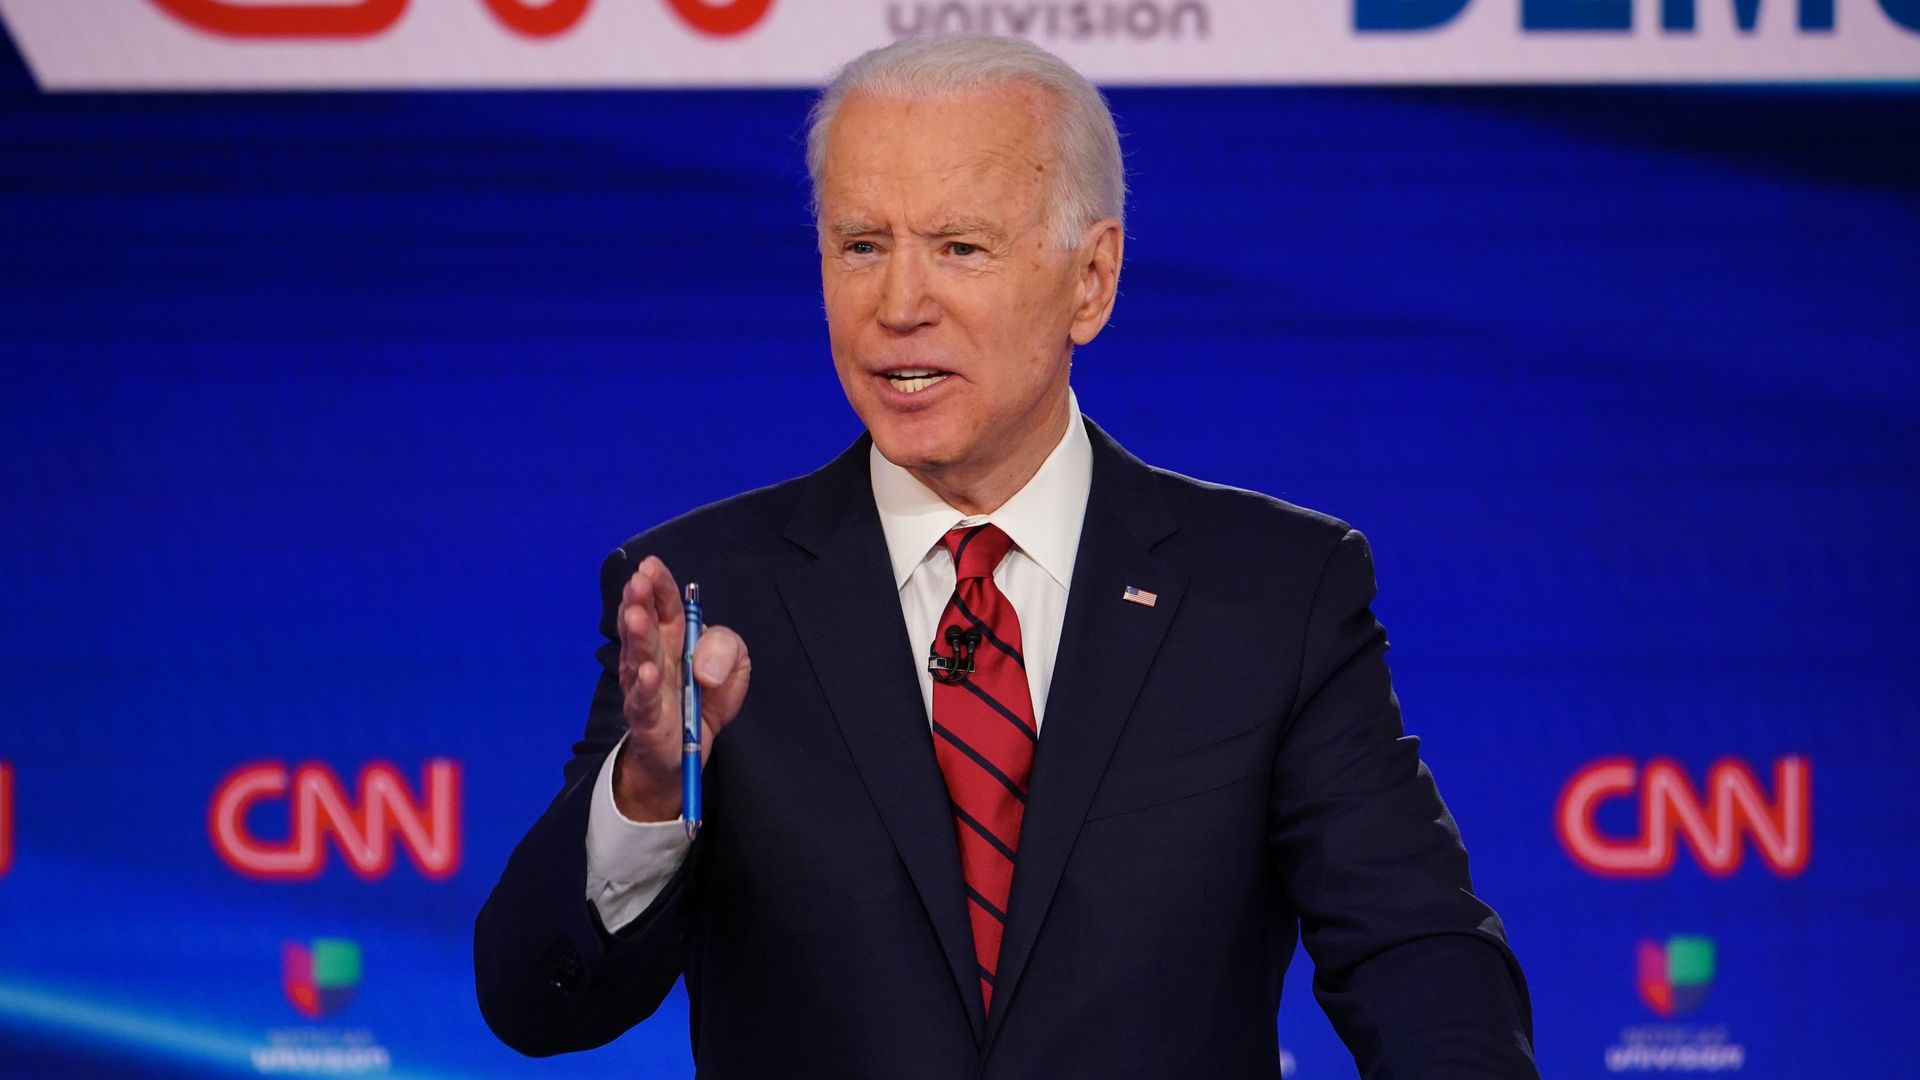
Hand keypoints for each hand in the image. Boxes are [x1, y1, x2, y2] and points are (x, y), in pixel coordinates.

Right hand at [612, 555, 750, 821]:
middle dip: (641, 602)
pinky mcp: (647, 720)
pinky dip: (646, 687)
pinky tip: (648, 672)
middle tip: (637, 582)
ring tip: (636, 617)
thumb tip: (708, 664)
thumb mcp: (733, 667)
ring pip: (638, 658)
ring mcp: (645, 687)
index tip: (650, 566)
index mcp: (674, 638)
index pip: (665, 605)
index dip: (658, 586)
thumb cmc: (704, 699)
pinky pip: (645, 702)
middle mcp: (653, 657)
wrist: (685, 753)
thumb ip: (728, 651)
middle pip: (646, 626)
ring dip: (637, 637)